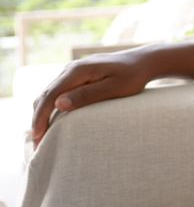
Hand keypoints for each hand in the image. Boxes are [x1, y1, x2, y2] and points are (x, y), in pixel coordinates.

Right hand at [31, 50, 153, 147]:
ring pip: (49, 94)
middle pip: (45, 95)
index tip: (38, 136)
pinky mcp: (76, 76)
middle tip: (37, 144)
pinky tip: (52, 123)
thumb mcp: (114, 88)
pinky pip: (57, 92)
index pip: (50, 95)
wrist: (143, 61)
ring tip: (42, 137)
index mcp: (78, 70)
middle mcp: (70, 69)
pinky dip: (50, 108)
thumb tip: (59, 104)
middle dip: (38, 119)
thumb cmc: (132, 76)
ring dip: (42, 114)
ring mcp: (72, 71)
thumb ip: (87, 95)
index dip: (41, 117)